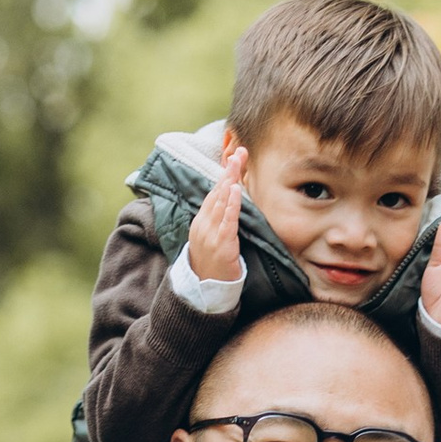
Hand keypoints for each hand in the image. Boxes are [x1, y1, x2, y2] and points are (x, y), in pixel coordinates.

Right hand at [185, 141, 247, 287]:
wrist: (204, 288)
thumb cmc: (212, 262)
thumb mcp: (211, 237)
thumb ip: (219, 219)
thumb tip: (230, 201)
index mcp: (201, 220)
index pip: (213, 191)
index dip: (224, 173)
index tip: (233, 156)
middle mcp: (203, 223)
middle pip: (217, 192)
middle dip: (229, 171)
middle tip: (239, 152)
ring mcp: (211, 234)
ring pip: (220, 202)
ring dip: (230, 181)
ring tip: (237, 163)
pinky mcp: (221, 244)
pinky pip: (227, 221)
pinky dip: (231, 204)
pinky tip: (235, 190)